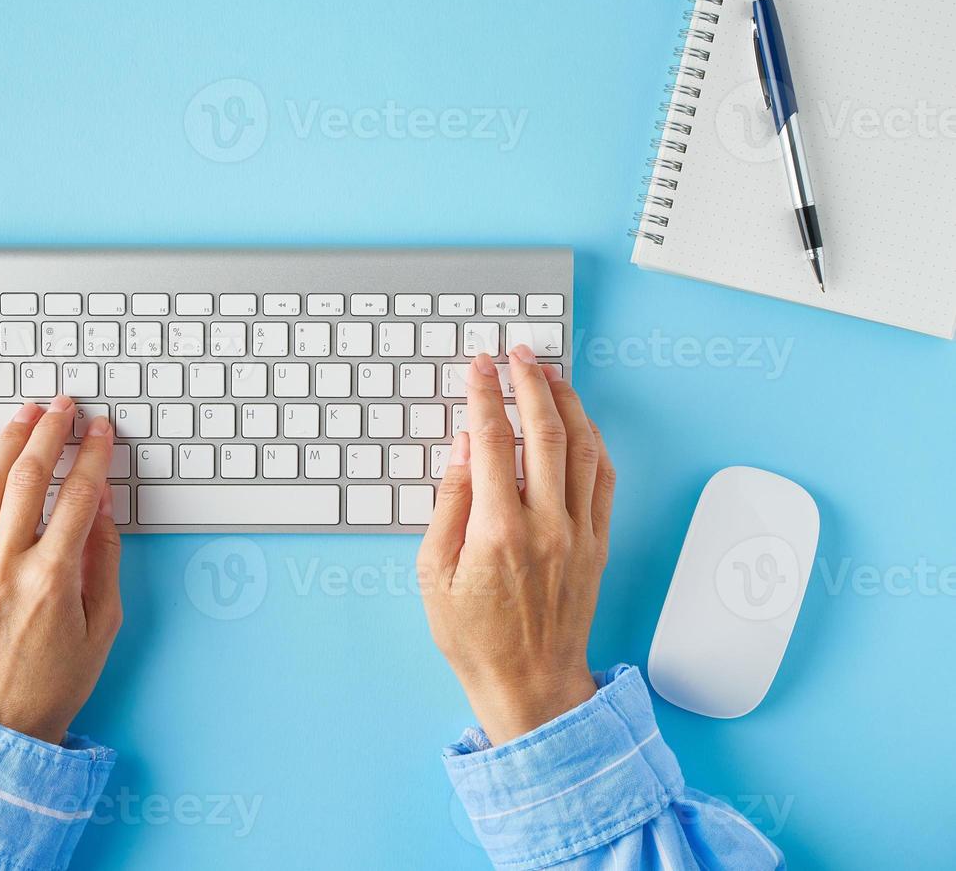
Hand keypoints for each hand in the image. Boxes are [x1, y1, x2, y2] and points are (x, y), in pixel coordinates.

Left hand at [0, 395, 122, 744]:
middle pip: (28, 478)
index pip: (77, 496)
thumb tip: (99, 503)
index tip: (101, 430)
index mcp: (53, 580)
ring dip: (7, 441)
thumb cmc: (53, 683)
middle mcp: (7, 566)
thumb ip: (103, 559)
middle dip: (50, 432)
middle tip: (64, 406)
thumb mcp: (102, 625)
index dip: (92, 455)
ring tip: (25, 414)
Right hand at [418, 347, 614, 744]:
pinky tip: (581, 424)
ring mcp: (578, 534)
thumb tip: (463, 449)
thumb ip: (449, 504)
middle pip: (544, 432)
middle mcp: (545, 525)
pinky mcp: (598, 545)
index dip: (484, 396)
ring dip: (567, 403)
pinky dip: (593, 443)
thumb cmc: (473, 635)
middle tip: (518, 354)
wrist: (528, 683)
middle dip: (530, 383)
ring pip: (581, 448)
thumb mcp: (432, 573)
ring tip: (551, 374)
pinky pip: (603, 480)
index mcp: (497, 531)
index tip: (479, 367)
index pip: (492, 441)